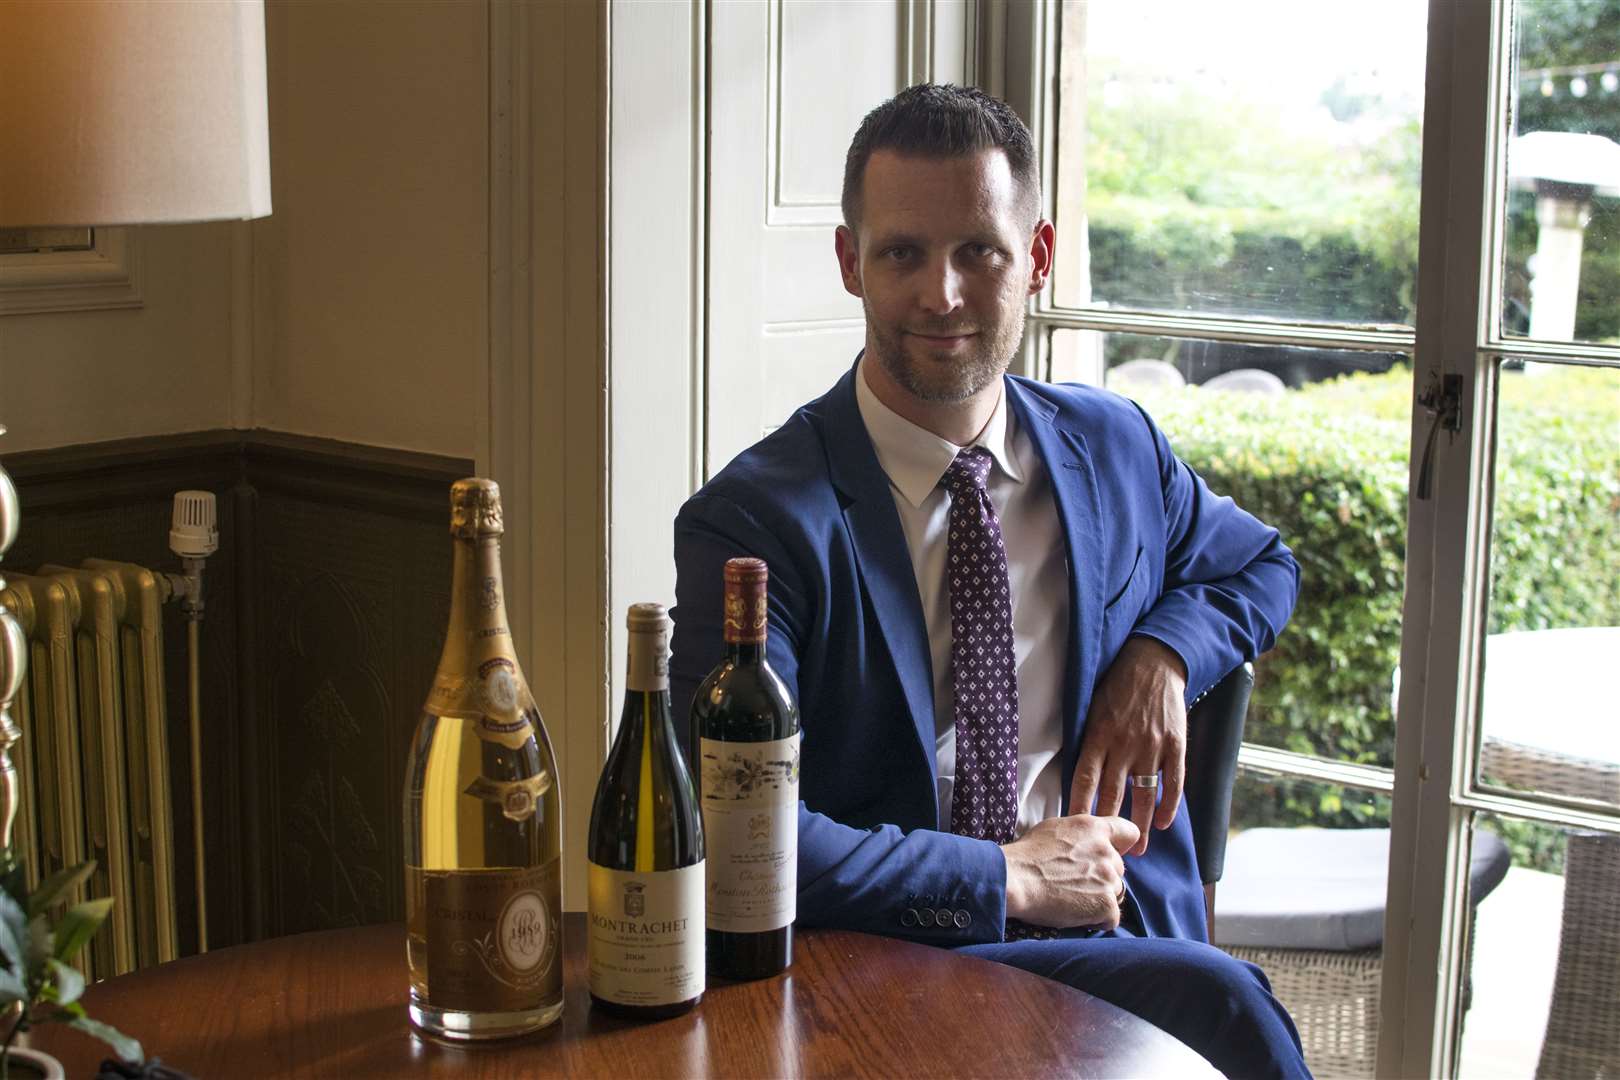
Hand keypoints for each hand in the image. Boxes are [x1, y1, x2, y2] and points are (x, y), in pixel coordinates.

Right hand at [1001, 814, 1139, 929]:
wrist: (1014, 880)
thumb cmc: (1026, 856)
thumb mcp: (1054, 828)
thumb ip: (1080, 834)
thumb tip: (1087, 841)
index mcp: (1094, 828)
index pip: (1129, 833)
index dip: (1121, 846)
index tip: (1108, 855)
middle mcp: (1106, 851)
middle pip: (1119, 869)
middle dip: (1102, 877)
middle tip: (1074, 884)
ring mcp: (1109, 879)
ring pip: (1116, 893)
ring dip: (1099, 899)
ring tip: (1071, 899)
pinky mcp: (1106, 905)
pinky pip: (1112, 918)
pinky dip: (1096, 920)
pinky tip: (1075, 914)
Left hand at [1069, 637, 1187, 856]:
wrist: (1154, 663)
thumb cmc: (1116, 688)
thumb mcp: (1092, 710)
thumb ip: (1088, 743)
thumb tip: (1078, 778)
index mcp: (1098, 736)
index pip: (1084, 780)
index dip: (1079, 806)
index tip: (1075, 830)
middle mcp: (1124, 745)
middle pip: (1113, 795)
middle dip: (1109, 825)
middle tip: (1108, 851)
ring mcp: (1152, 746)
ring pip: (1144, 795)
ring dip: (1142, 824)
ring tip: (1139, 848)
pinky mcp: (1175, 745)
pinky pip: (1173, 782)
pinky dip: (1170, 805)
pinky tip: (1165, 823)